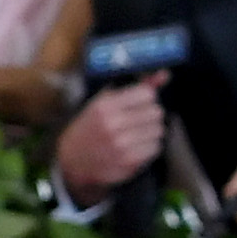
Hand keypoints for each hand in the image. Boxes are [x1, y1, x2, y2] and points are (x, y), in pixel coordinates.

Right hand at [57, 76, 165, 194]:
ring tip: (137, 135)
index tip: (140, 104)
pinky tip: (136, 147)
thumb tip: (165, 75)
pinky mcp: (128, 162)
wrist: (71, 161)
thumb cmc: (90, 128)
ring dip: (151, 132)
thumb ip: (137, 88)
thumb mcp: (104, 103)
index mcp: (106, 106)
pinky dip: (149, 147)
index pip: (147, 94)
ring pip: (158, 131)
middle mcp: (113, 125)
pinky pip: (155, 148)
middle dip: (151, 115)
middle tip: (140, 120)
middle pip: (156, 112)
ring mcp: (121, 145)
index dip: (146, 98)